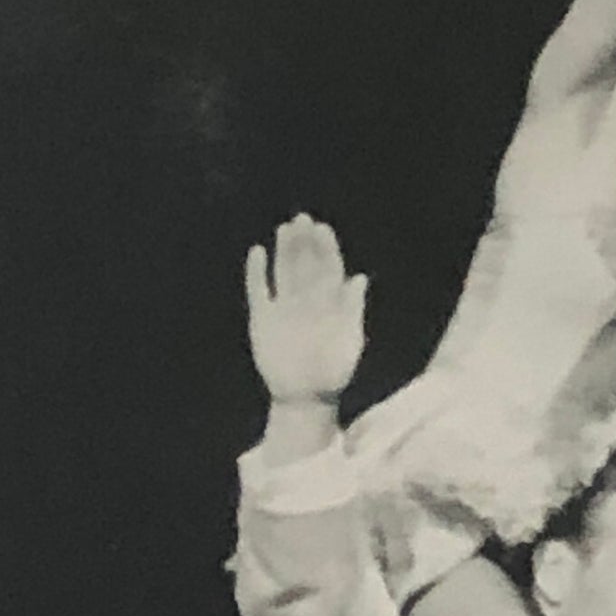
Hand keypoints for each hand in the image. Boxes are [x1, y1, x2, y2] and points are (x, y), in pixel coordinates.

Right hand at [245, 213, 367, 404]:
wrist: (308, 396)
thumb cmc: (336, 369)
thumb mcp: (350, 338)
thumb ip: (352, 309)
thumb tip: (359, 278)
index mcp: (330, 302)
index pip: (328, 268)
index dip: (326, 248)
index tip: (323, 229)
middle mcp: (306, 300)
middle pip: (305, 265)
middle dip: (304, 242)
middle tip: (302, 219)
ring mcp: (284, 307)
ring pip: (283, 272)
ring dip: (284, 250)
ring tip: (285, 228)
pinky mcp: (262, 319)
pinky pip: (258, 291)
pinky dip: (256, 273)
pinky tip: (257, 252)